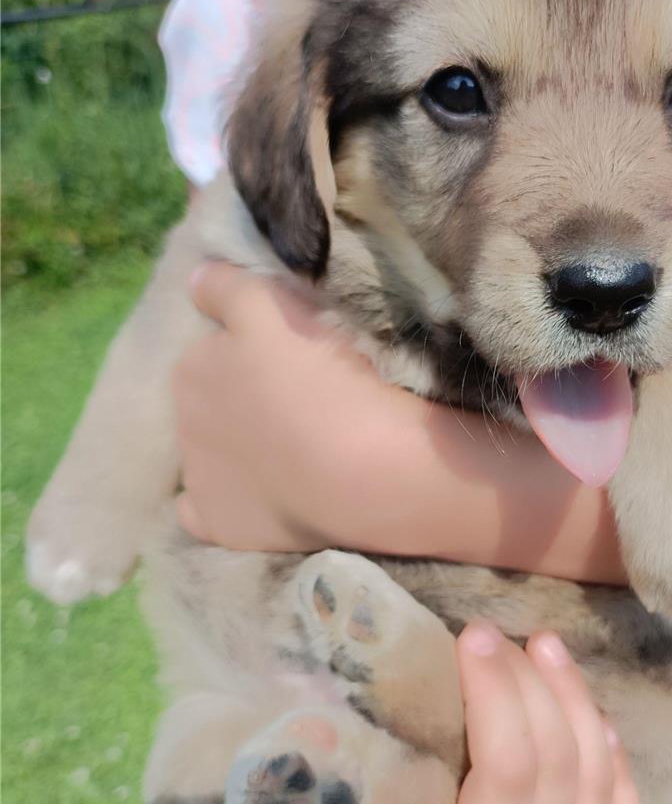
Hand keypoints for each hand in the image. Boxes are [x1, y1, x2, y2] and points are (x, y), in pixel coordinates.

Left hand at [173, 262, 433, 551]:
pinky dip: (221, 503)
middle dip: (236, 404)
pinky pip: (202, 511)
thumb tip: (194, 279)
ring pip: (206, 455)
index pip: (211, 354)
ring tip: (287, 455)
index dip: (249, 357)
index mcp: (192, 368)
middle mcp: (182, 421)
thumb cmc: (320, 379)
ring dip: (233, 452)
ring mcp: (196, 477)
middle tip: (293, 407)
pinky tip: (253, 499)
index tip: (288, 364)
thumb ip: (227, 288)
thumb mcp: (272, 308)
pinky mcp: (217, 524)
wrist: (357, 466)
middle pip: (207, 405)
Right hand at [294, 623, 645, 803]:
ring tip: (541, 644)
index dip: (498, 693)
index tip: (470, 636)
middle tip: (491, 633)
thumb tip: (308, 704)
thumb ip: (320, 799)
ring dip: (572, 697)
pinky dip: (609, 748)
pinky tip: (583, 705)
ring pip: (598, 772)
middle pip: (559, 762)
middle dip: (528, 681)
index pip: (509, 773)